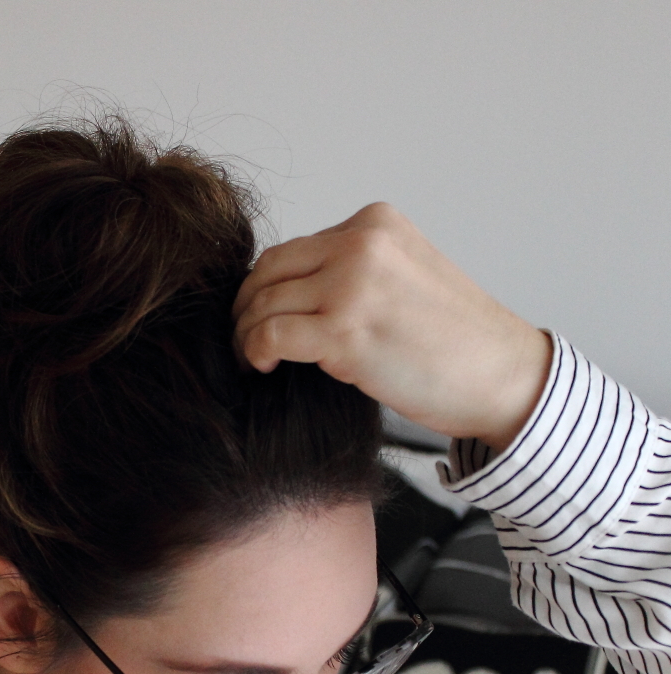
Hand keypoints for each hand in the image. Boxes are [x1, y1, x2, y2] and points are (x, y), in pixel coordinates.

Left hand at [232, 203, 552, 452]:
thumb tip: (296, 295)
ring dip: (247, 334)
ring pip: (263, 302)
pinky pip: (270, 335)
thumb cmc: (458, 341)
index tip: (262, 317)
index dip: (269, 287)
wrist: (503, 374)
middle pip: (269, 270)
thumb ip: (356, 272)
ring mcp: (351, 285)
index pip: (294, 249)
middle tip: (245, 341)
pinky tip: (263, 368)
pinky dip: (254, 352)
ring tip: (253, 360)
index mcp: (376, 224)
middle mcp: (361, 244)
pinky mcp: (344, 331)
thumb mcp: (405, 278)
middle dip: (247, 307)